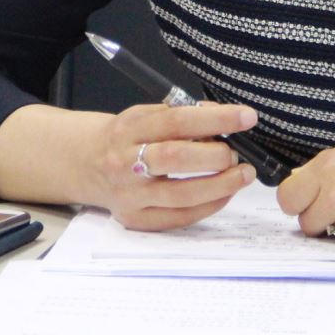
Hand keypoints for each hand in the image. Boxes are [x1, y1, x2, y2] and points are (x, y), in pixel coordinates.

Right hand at [89, 102, 258, 231]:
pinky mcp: (135, 219)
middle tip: (238, 153)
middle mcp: (125, 162)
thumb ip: (182, 115)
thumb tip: (225, 119)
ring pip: (181, 195)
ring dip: (220, 185)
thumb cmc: (127, 137)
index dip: (216, 118)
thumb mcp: (146, 115)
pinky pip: (179, 218)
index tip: (246, 117)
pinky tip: (225, 193)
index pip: (177, 120)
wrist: (88, 164)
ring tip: (242, 174)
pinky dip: (208, 205)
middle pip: (176, 159)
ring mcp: (129, 195)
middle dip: (216, 156)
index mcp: (130, 128)